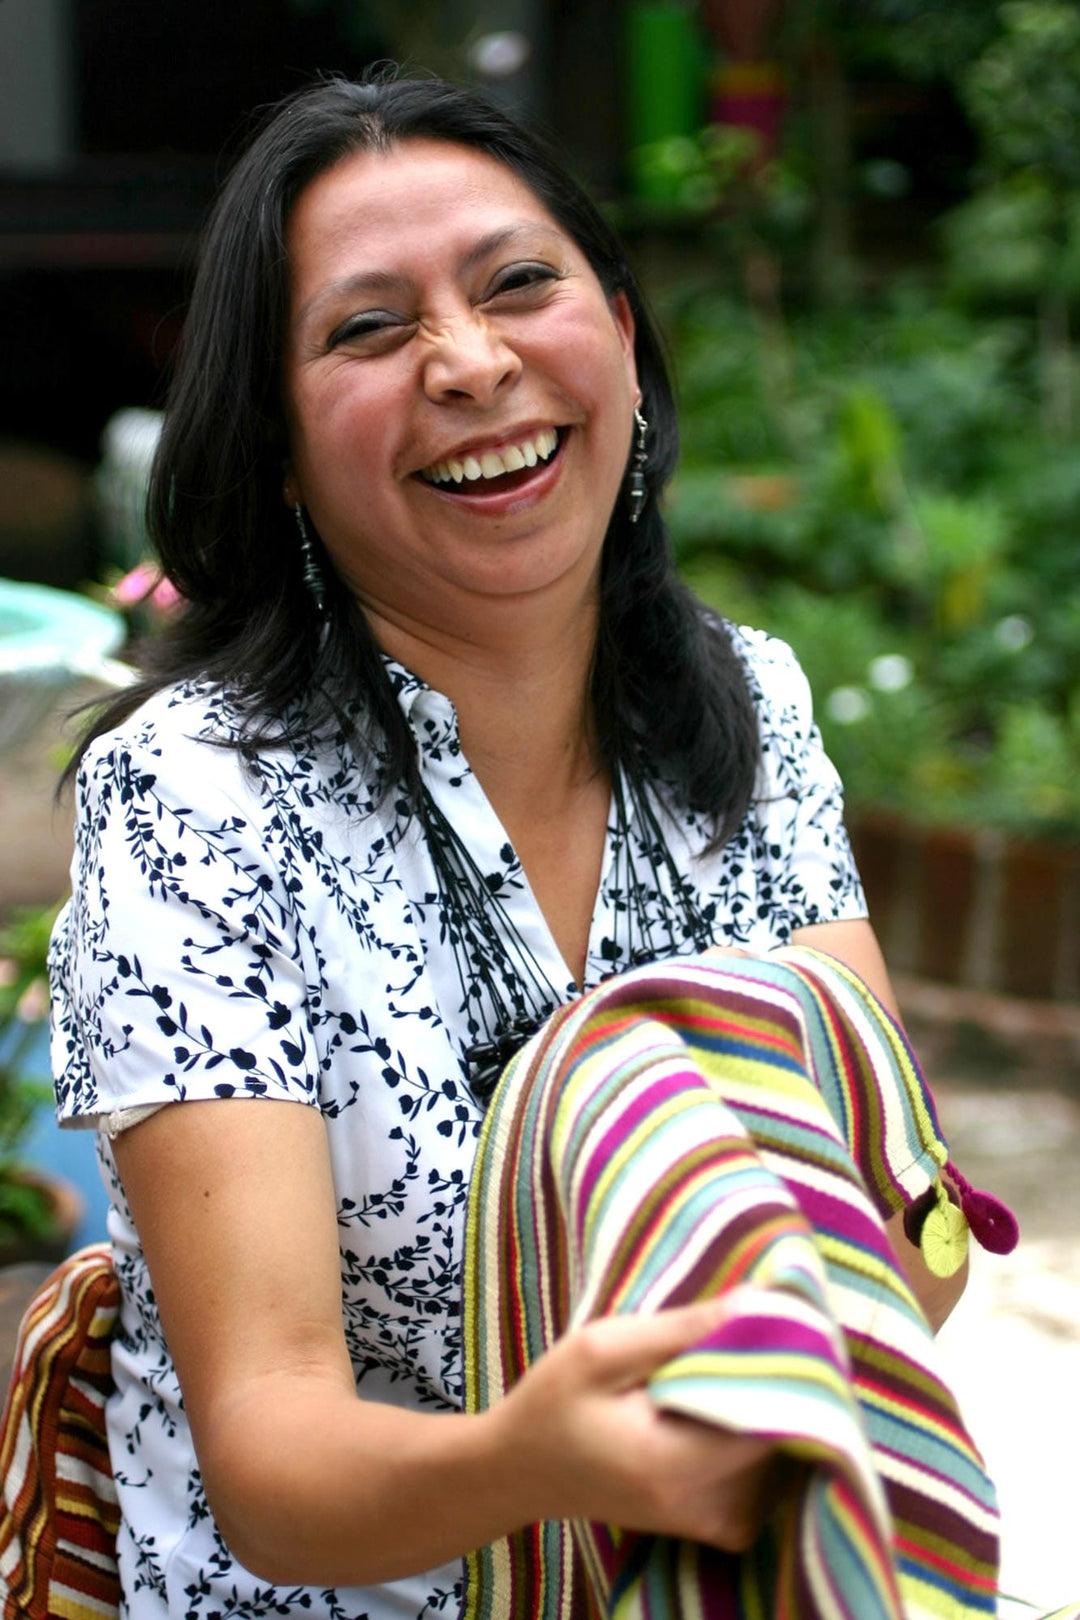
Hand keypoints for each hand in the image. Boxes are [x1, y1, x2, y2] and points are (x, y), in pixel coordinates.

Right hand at [491, 1298, 786, 1551]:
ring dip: (771, 1407)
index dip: (785, 1366)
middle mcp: (700, 1505)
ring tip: (743, 1362)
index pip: (770, 1418)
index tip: (781, 1319)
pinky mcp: (711, 1522)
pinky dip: (757, 1440)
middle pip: (780, 1440)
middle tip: (767, 1330)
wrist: (519, 1469)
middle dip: (780, 1382)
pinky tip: (728, 1405)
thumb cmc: (552, 1401)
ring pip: (777, 1460)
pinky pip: (762, 1479)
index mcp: (672, 1463)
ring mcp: (708, 1521)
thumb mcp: (602, 1349)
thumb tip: (759, 1304)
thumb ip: (681, 1331)